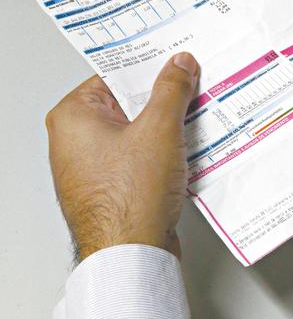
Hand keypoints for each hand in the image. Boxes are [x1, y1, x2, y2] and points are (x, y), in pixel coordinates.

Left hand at [46, 53, 198, 260]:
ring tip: (193, 122)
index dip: (149, 69)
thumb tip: (178, 66)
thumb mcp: (159, 129)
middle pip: (127, 105)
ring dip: (167, 130)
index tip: (175, 62)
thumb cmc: (129, 200)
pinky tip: (186, 153)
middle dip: (162, 101)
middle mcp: (75, 142)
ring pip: (137, 134)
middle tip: (191, 89)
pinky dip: (163, 155)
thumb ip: (171, 90)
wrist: (131, 256)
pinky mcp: (113, 189)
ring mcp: (92, 169)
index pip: (114, 76)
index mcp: (73, 118)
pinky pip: (140, 160)